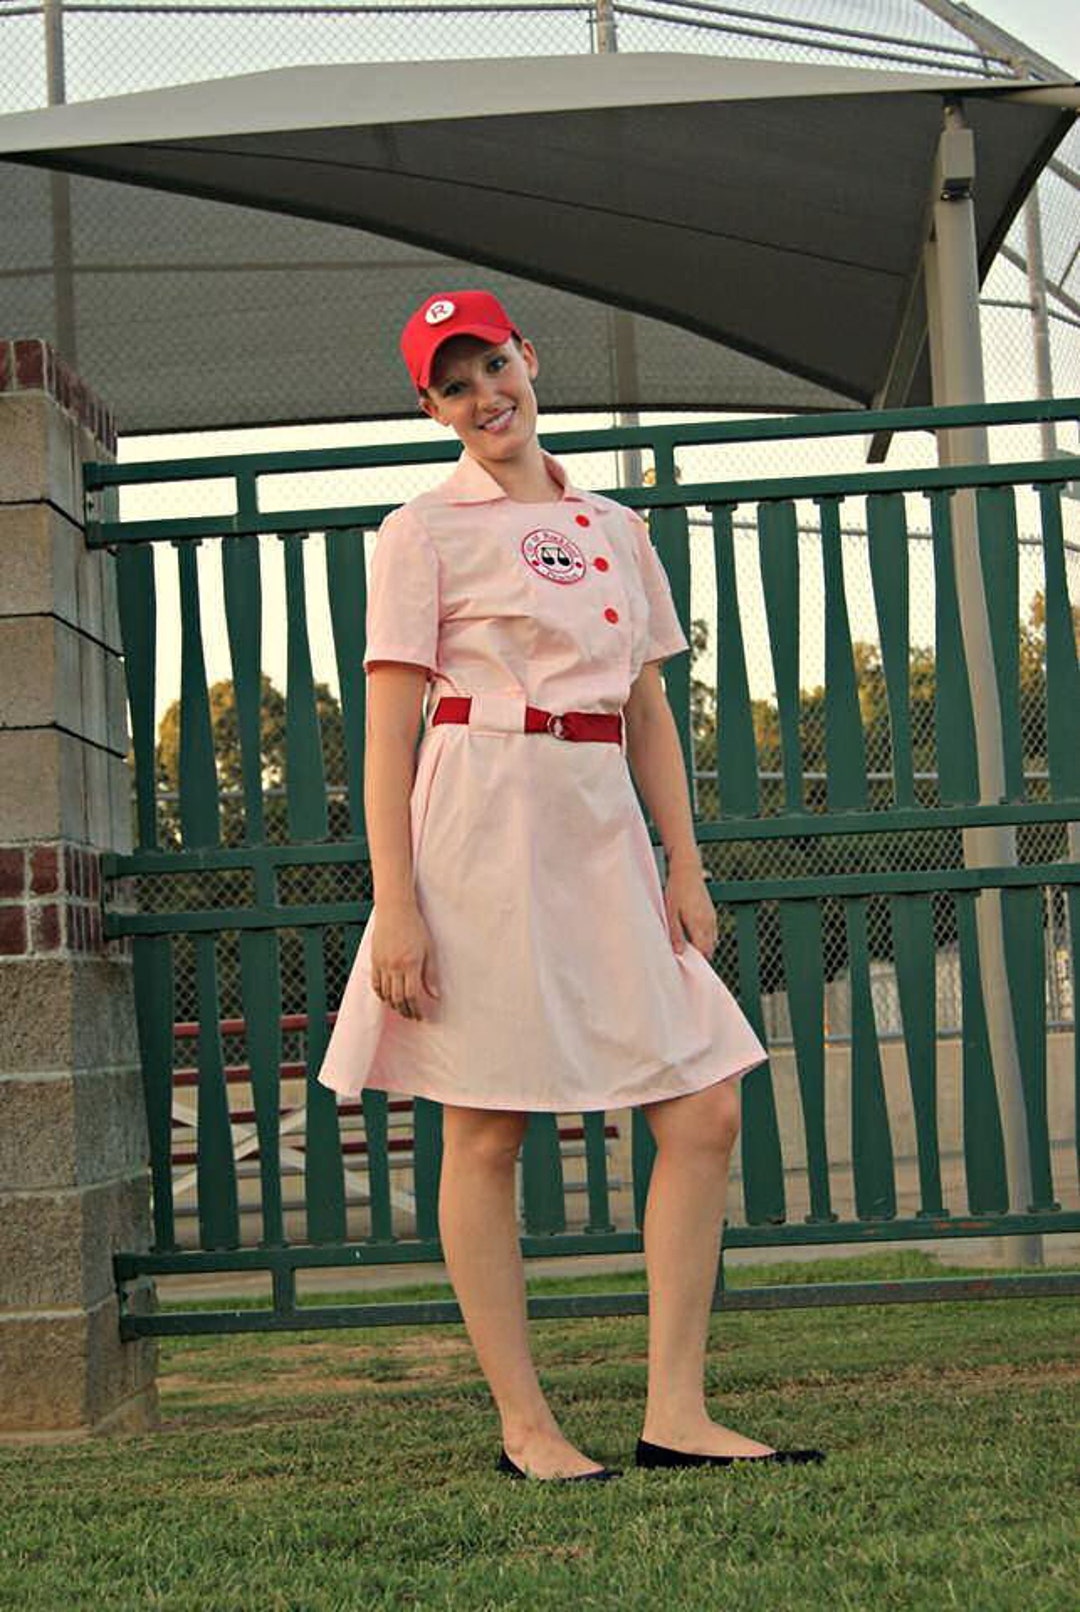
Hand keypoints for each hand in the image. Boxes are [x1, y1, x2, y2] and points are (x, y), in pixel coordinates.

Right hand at [370, 901, 440, 1018]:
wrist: (395, 909)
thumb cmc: (415, 926)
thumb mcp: (429, 949)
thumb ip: (431, 974)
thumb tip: (435, 995)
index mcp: (410, 964)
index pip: (412, 995)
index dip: (417, 1009)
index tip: (422, 1016)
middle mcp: (394, 966)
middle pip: (398, 998)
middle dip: (406, 1011)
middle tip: (413, 1016)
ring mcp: (382, 963)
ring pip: (386, 994)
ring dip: (394, 1005)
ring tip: (402, 1010)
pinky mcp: (374, 960)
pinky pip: (375, 983)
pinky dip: (381, 994)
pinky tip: (388, 998)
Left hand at [663, 855, 716, 957]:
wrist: (687, 871)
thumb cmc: (676, 891)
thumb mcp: (671, 913)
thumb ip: (676, 934)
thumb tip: (679, 952)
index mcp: (699, 925)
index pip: (704, 951)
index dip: (697, 961)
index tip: (687, 966)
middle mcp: (709, 923)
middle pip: (710, 949)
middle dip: (700, 957)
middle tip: (686, 961)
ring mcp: (712, 917)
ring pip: (712, 941)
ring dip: (703, 947)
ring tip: (688, 949)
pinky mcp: (712, 912)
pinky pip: (712, 932)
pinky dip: (705, 938)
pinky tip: (693, 936)